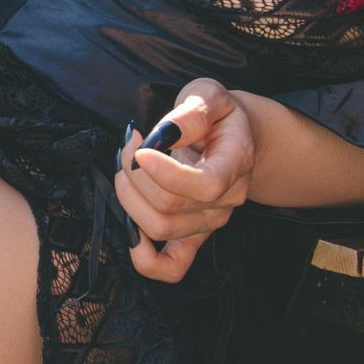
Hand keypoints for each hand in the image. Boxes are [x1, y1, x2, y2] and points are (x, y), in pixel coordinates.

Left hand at [116, 79, 255, 283]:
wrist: (233, 136)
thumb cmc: (218, 116)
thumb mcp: (208, 96)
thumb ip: (191, 113)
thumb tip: (165, 135)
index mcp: (235, 164)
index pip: (204, 186)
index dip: (165, 174)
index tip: (140, 150)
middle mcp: (226, 202)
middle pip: (169, 207)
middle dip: (134, 174)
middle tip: (130, 146)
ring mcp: (209, 224)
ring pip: (159, 229)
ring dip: (128, 198)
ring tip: (128, 167)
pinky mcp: (193, 238)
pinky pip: (170, 267)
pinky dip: (142, 256)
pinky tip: (130, 228)